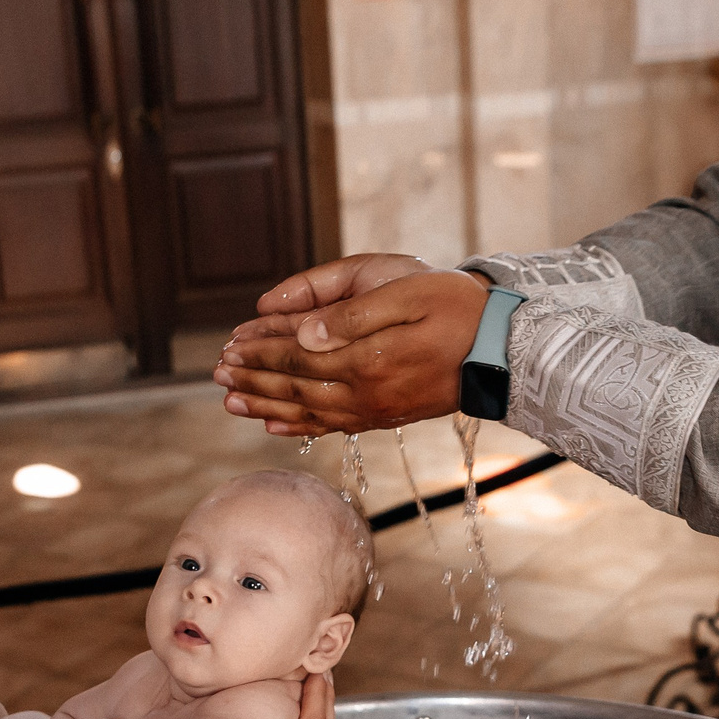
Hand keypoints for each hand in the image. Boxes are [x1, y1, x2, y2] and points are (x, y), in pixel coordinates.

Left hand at [215, 262, 488, 435]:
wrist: (501, 351)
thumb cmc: (455, 307)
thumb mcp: (406, 291)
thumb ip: (350, 313)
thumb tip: (302, 332)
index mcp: (365, 357)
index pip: (296, 354)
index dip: (259, 350)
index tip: (229, 345)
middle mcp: (364, 391)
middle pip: (293, 385)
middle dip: (252, 378)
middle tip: (217, 373)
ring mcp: (373, 409)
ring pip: (306, 410)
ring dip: (264, 405)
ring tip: (230, 401)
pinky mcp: (383, 417)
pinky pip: (331, 426)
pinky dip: (298, 426)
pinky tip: (275, 427)